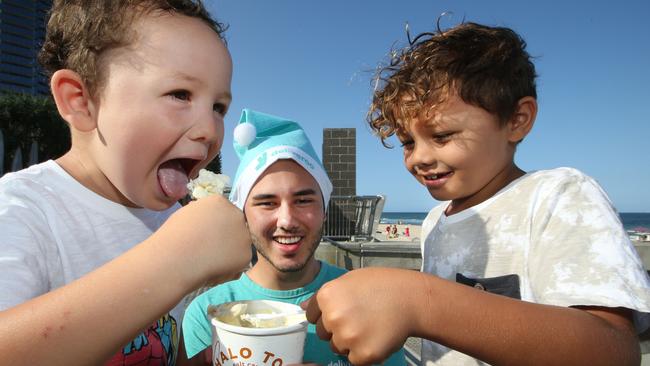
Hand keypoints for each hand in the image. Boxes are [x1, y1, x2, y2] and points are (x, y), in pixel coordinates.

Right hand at [151, 195, 251, 285]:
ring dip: (229, 252)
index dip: (217, 226)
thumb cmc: (174, 237)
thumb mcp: (187, 215)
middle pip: (236, 226)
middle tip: (211, 250)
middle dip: (227, 237)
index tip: (208, 235)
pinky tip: (214, 269)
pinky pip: (240, 262)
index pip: (225, 212)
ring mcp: (244, 234)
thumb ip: (204, 215)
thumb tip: (208, 220)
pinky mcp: (246, 254)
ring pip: (240, 245)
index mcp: (220, 202)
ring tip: (209, 260)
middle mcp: (236, 215)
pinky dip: (230, 267)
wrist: (176, 258)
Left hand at [302, 267, 418, 364]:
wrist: (411, 299)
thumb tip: (304, 308)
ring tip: (369, 326)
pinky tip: (376, 337)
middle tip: (360, 318)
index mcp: (327, 296)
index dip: (328, 314)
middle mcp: (332, 317)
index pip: (312, 316)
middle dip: (338, 328)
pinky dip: (364, 353)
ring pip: (337, 347)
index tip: (345, 310)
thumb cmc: (382, 285)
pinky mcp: (362, 355)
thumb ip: (326, 295)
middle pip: (324, 333)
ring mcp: (347, 337)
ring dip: (350, 342)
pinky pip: (354, 359)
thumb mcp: (350, 280)